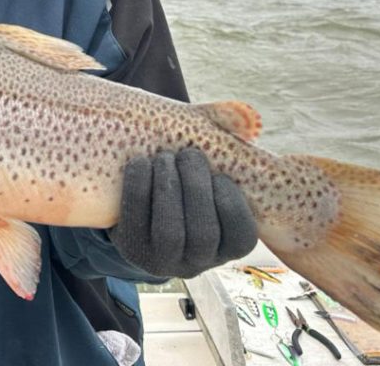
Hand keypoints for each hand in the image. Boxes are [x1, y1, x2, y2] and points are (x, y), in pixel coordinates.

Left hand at [110, 148, 256, 277]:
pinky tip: (140, 163)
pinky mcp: (132, 249)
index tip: (220, 174)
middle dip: (196, 188)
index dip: (232, 203)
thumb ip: (228, 144)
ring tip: (164, 158)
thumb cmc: (189, 180)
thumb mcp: (211, 169)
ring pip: (170, 233)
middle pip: (203, 234)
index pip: (242, 236)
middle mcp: (198, 261)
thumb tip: (247, 118)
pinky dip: (138, 187)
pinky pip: (135, 222)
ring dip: (168, 187)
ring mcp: (163, 260)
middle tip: (189, 155)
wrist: (143, 203)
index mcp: (228, 246)